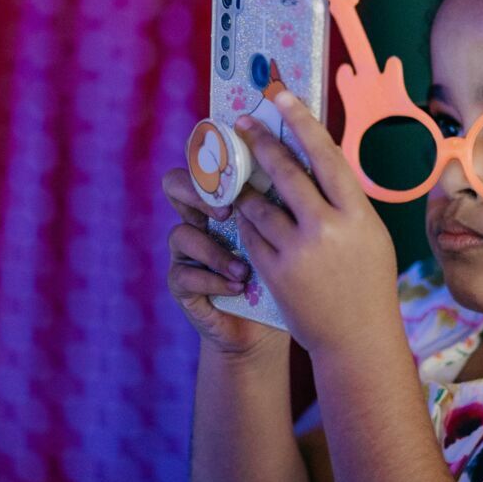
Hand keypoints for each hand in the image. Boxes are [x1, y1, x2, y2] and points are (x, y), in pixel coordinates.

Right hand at [162, 166, 277, 357]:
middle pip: (174, 183)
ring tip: (243, 269)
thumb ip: (286, 202)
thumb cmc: (282, 272)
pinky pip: (184, 275)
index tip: (242, 165)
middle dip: (198, 193)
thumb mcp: (288, 234)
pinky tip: (238, 287)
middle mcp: (198, 218)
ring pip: (181, 234)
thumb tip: (308, 168)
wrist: (264, 326)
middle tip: (227, 212)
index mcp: (224, 197)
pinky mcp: (181, 284)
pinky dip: (213, 281)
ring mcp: (185, 251)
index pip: (205, 162)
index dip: (213, 155)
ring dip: (214, 251)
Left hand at [229, 95, 400, 356]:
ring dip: (248, 189)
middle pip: (286, 172)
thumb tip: (318, 157)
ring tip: (242, 181)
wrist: (356, 337)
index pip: (325, 155)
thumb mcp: (370, 234)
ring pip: (259, 204)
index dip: (301, 121)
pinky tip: (247, 217)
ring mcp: (297, 251)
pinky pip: (250, 233)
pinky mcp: (273, 272)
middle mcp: (327, 228)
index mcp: (357, 214)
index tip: (281, 96)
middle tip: (242, 123)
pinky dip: (246, 221)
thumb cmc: (367, 280)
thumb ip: (344, 200)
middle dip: (260, 143)